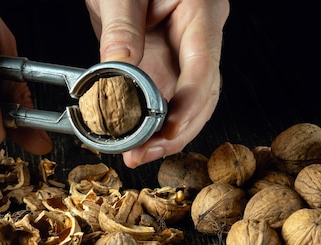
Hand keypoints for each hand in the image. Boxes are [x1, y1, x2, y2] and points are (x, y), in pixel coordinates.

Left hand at [85, 0, 229, 167]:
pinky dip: (147, 120)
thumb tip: (117, 69)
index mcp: (201, 11)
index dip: (186, 109)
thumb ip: (121, 29)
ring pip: (184, 102)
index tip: (164, 134)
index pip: (203, 69)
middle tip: (142, 154)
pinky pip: (162, 97)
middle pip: (200, 95)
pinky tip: (131, 137)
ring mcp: (183, 51)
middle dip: (174, 132)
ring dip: (161, 133)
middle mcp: (198, 35)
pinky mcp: (163, 61)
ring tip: (135, 153)